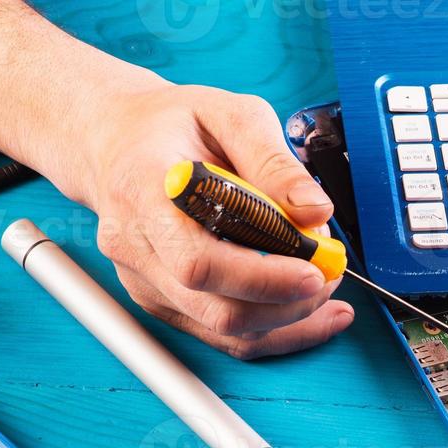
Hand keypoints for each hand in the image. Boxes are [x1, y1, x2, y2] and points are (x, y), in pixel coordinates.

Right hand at [78, 82, 353, 358]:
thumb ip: (273, 160)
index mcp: (144, 192)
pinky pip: (220, 335)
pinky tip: (308, 314)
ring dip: (287, 322)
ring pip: (223, 330)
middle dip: (287, 304)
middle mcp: (135, 246)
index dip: (262, 278)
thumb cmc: (172, 125)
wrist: (116, 141)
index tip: (315, 271)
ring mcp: (143, 280)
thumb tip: (316, 210)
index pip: (199, 261)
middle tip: (331, 276)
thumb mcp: (229, 113)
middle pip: (215, 307)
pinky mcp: (160, 300)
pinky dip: (271, 330)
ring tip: (327, 292)